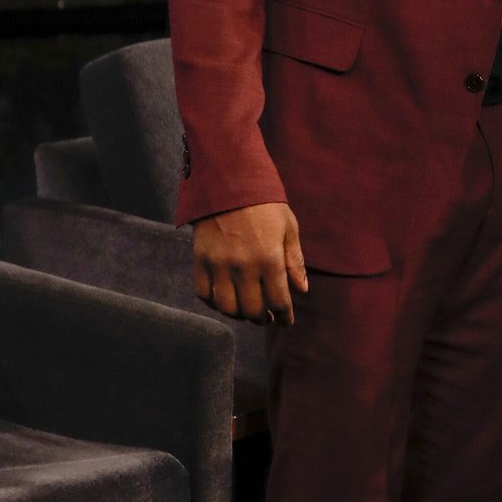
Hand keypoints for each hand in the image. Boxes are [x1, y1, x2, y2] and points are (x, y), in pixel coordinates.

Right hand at [192, 201, 308, 324]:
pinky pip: (204, 294)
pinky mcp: (200, 260)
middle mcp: (243, 266)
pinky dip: (215, 302)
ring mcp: (219, 264)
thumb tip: (301, 289)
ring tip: (246, 310)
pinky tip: (225, 299)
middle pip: (252, 310)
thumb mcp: (288, 227)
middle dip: (263, 318)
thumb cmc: (265, 204)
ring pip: (227, 307)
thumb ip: (294, 261)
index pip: (279, 301)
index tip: (286, 321)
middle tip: (267, 316)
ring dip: (239, 314)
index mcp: (270, 258)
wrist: (228, 181)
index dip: (284, 316)